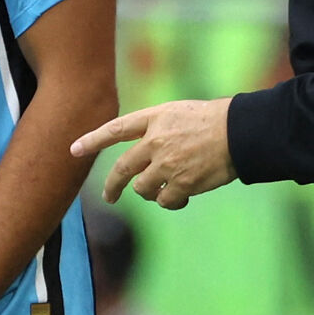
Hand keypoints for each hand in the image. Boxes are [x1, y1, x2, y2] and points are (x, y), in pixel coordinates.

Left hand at [72, 98, 236, 209]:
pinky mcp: (181, 183)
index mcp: (155, 118)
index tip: (74, 150)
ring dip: (151, 192)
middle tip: (110, 196)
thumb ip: (159, 129)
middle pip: (122, 168)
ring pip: (143, 189)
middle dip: (112, 186)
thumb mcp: (181, 113)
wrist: (239, 132)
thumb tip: (145, 157)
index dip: (93, 140)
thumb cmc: (216, 120)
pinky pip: (166, 201)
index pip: (116, 129)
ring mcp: (166, 164)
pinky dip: (172, 201)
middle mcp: (155, 141)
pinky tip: (184, 196)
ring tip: (167, 189)